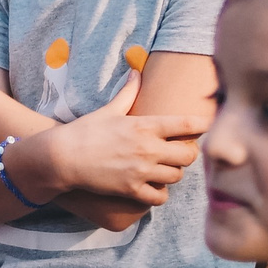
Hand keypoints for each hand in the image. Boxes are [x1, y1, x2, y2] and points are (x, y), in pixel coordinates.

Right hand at [41, 78, 209, 204]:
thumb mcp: (109, 110)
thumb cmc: (84, 131)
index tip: (206, 126)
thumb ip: (128, 92)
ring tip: (163, 170)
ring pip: (177, 177)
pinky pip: (159, 197)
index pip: (189, 124)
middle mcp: (148, 149)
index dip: (203, 125)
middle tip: (176, 153)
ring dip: (173, 174)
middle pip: (189, 155)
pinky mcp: (131, 189)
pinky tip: (151, 187)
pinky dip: (158, 194)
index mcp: (146, 126)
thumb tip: (136, 70)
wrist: (62, 157)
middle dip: (186, 154)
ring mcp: (141, 171)